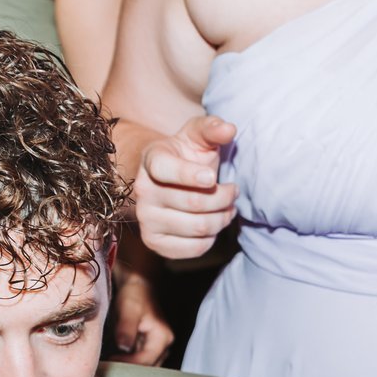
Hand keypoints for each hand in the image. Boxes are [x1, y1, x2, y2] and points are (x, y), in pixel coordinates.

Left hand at [109, 262, 174, 364]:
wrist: (137, 285)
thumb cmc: (134, 295)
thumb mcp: (129, 310)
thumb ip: (126, 329)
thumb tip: (123, 347)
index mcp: (163, 337)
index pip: (145, 360)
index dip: (127, 364)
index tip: (109, 363)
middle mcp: (164, 345)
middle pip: (147, 367)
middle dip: (129, 369)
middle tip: (108, 368)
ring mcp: (158, 347)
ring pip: (144, 366)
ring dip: (129, 367)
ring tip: (110, 366)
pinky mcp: (150, 347)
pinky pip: (140, 361)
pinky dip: (129, 362)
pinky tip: (115, 361)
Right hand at [135, 113, 239, 260]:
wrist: (163, 180)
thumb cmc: (185, 156)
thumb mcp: (196, 137)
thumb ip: (212, 129)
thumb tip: (229, 129)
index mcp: (151, 160)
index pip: (165, 170)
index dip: (190, 175)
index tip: (212, 178)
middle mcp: (143, 191)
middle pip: (194, 204)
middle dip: (223, 199)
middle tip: (233, 192)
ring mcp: (146, 219)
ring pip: (198, 227)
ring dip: (222, 219)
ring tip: (227, 208)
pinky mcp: (155, 242)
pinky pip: (194, 248)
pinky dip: (212, 238)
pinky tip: (213, 223)